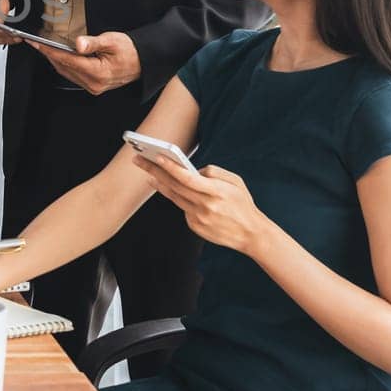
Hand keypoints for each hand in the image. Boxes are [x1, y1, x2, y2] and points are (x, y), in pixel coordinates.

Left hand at [30, 31, 141, 94]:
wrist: (143, 62)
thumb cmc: (130, 51)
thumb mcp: (112, 41)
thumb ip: (93, 43)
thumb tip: (78, 44)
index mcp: (98, 73)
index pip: (67, 60)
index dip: (50, 51)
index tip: (38, 43)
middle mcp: (94, 83)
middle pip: (64, 68)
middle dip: (49, 55)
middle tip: (37, 42)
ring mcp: (93, 87)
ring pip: (66, 73)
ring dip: (55, 60)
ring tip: (45, 48)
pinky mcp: (93, 86)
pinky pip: (73, 75)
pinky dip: (64, 65)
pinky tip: (60, 56)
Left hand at [134, 156, 269, 254]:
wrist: (251, 234)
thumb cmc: (243, 204)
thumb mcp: (235, 181)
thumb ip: (213, 172)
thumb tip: (192, 170)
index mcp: (216, 192)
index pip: (187, 178)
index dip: (170, 167)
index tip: (156, 157)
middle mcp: (205, 206)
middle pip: (174, 186)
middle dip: (155, 171)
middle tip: (140, 160)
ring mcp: (199, 218)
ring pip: (174, 198)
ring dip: (160, 185)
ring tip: (149, 174)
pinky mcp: (195, 227)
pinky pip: (183, 208)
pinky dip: (179, 199)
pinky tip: (173, 191)